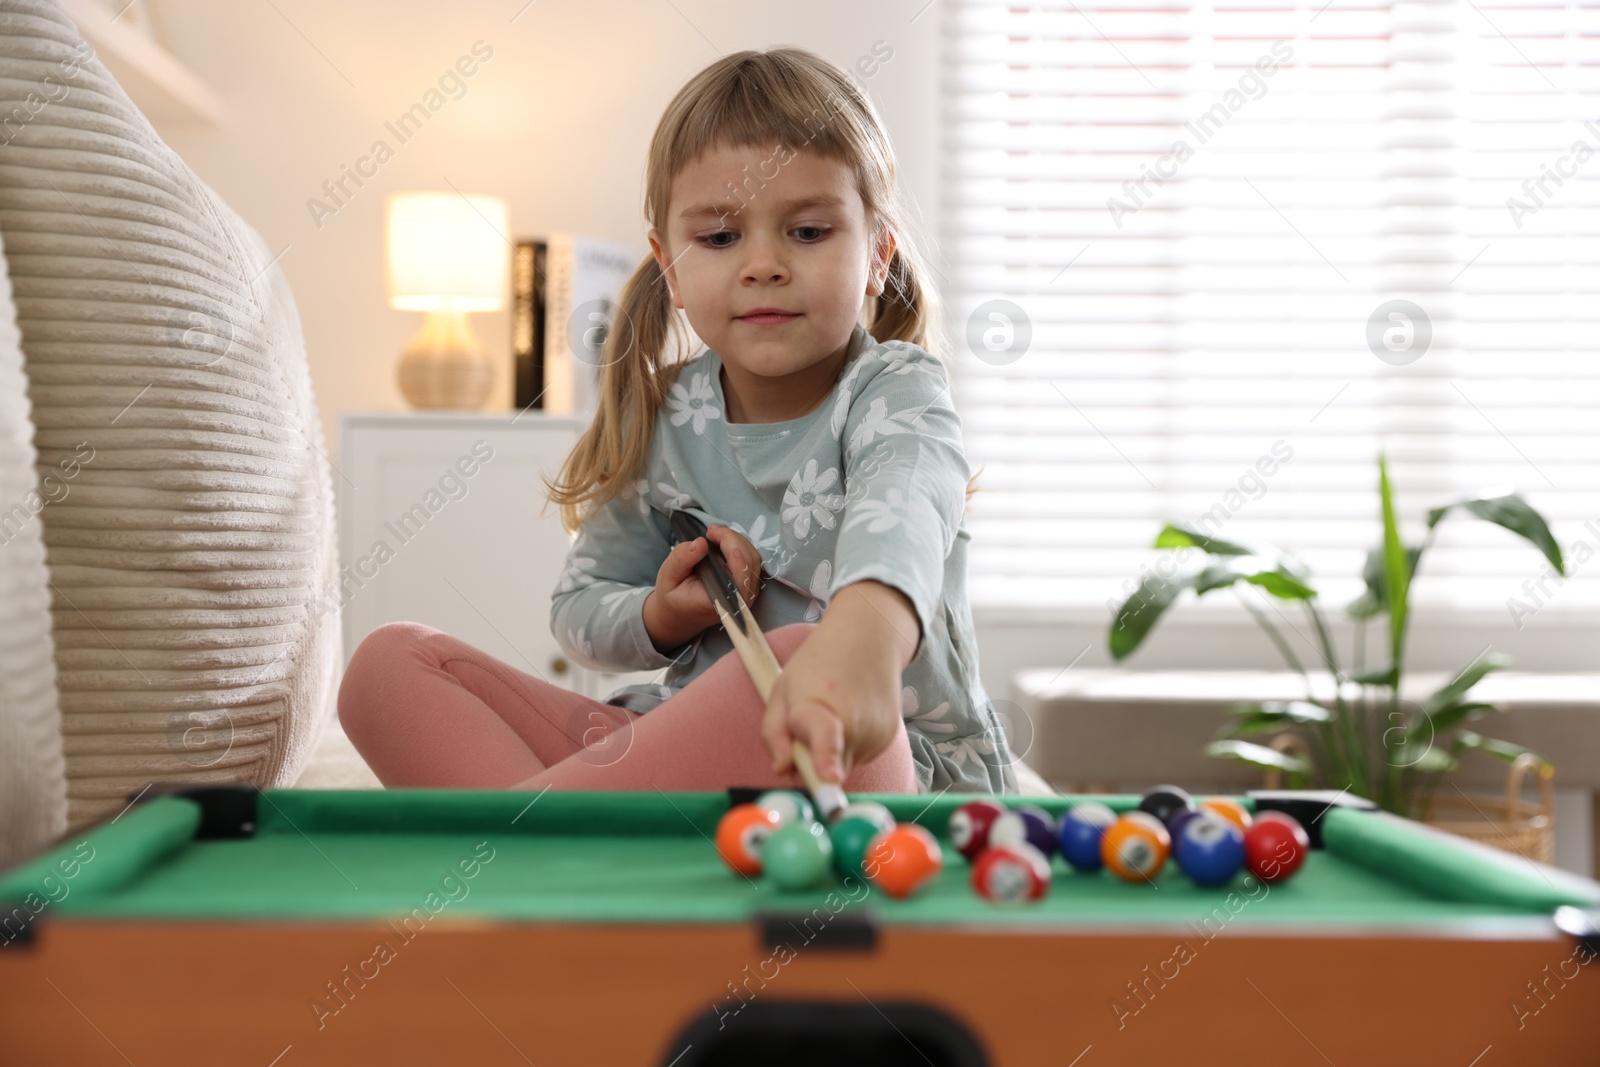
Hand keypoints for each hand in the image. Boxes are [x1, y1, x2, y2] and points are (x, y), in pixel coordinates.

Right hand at [641, 524, 761, 652]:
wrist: (679, 612)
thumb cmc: (674, 595)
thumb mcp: (668, 576)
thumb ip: (682, 560)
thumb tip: (700, 543)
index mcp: (719, 603)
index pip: (740, 585)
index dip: (740, 565)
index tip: (730, 548)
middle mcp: (738, 599)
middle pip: (748, 564)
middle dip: (732, 540)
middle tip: (711, 531)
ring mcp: (746, 590)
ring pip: (752, 558)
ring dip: (735, 540)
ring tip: (714, 534)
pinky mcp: (747, 581)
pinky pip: (750, 559)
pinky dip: (738, 544)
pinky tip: (722, 540)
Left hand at [761, 581, 918, 782]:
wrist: (868, 638)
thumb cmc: (818, 664)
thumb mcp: (781, 690)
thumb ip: (773, 734)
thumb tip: (781, 770)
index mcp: (819, 708)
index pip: (824, 738)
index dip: (825, 761)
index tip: (829, 776)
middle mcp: (853, 726)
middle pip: (824, 773)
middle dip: (810, 763)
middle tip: (805, 727)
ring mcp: (875, 734)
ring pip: (842, 767)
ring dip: (830, 753)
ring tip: (833, 712)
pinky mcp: (888, 738)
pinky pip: (858, 757)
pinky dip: (848, 746)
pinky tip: (850, 715)